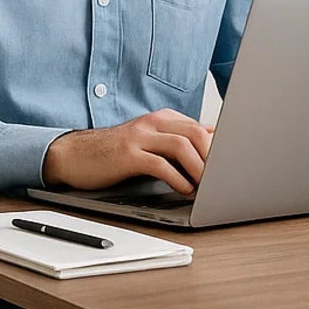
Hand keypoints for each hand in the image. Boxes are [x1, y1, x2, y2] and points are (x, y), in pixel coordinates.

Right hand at [43, 110, 214, 194]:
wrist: (75, 155)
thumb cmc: (116, 153)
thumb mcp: (151, 142)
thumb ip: (178, 143)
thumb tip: (213, 149)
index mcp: (163, 119)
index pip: (201, 128)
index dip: (220, 148)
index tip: (233, 166)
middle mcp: (153, 123)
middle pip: (196, 133)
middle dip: (214, 157)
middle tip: (223, 178)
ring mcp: (140, 137)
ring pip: (181, 146)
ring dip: (199, 168)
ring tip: (206, 186)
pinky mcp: (128, 155)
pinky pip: (160, 164)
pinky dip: (177, 178)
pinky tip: (184, 189)